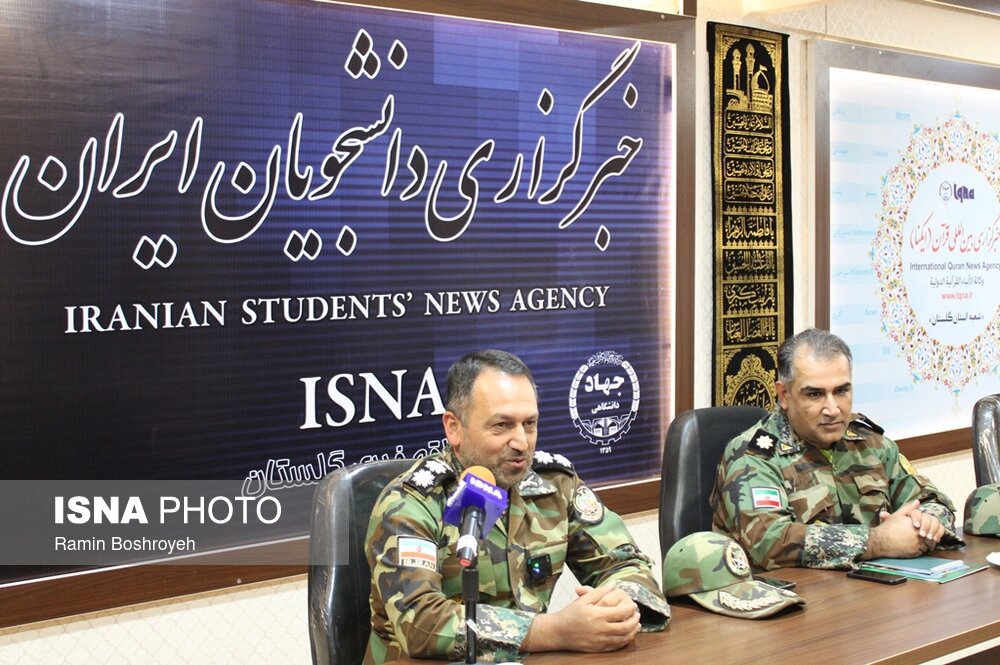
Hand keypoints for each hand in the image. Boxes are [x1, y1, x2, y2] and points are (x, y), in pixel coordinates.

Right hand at [522, 583, 639, 653]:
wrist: (558, 631)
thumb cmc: (570, 614)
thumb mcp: (583, 599)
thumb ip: (600, 591)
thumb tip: (614, 584)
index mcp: (598, 615)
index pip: (622, 612)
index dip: (631, 608)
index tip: (634, 605)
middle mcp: (601, 629)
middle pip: (626, 626)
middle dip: (635, 620)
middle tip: (638, 615)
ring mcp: (600, 640)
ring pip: (623, 638)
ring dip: (633, 632)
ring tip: (637, 625)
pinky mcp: (598, 648)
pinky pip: (616, 646)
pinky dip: (625, 641)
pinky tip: (627, 635)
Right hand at [864, 500, 941, 558]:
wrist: (880, 541)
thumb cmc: (887, 528)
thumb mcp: (897, 515)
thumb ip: (909, 508)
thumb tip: (918, 502)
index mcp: (916, 524)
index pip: (929, 525)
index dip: (927, 526)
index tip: (921, 527)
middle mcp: (918, 535)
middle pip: (930, 534)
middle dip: (928, 534)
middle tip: (922, 534)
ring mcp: (917, 545)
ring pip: (929, 543)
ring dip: (926, 542)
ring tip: (918, 540)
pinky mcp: (915, 553)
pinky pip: (924, 551)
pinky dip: (922, 549)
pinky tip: (914, 546)